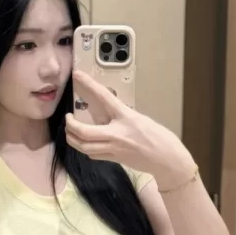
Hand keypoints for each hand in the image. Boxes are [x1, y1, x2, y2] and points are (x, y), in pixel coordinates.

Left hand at [65, 70, 195, 188]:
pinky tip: (85, 143)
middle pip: (84, 132)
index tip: (77, 75)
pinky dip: (85, 148)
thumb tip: (107, 111)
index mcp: (126, 117)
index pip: (104, 97)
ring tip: (71, 132)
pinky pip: (93, 154)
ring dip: (73, 139)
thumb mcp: (140, 119)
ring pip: (84, 146)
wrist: (168, 160)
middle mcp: (117, 133)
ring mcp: (115, 149)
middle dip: (71, 125)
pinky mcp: (115, 159)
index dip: (89, 85)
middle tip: (68, 118)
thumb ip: (123, 115)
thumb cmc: (159, 137)